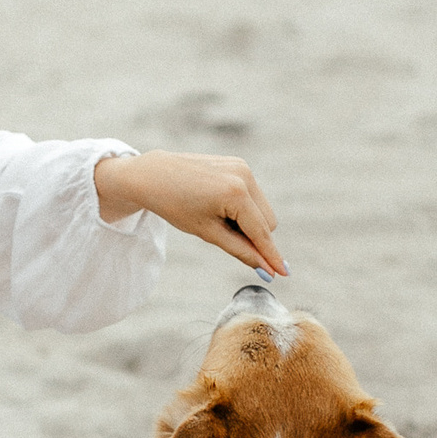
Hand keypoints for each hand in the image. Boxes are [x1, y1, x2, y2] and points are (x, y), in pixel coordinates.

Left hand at [94, 151, 287, 276]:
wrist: (152, 175)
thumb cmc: (174, 205)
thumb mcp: (207, 232)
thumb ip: (240, 250)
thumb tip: (264, 268)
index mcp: (235, 194)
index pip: (261, 232)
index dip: (271, 255)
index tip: (284, 273)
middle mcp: (244, 176)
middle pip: (268, 221)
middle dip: (255, 236)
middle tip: (223, 235)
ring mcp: (242, 166)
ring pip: (262, 208)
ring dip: (248, 221)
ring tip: (215, 216)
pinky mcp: (238, 163)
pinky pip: (252, 193)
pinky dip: (242, 206)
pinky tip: (216, 204)